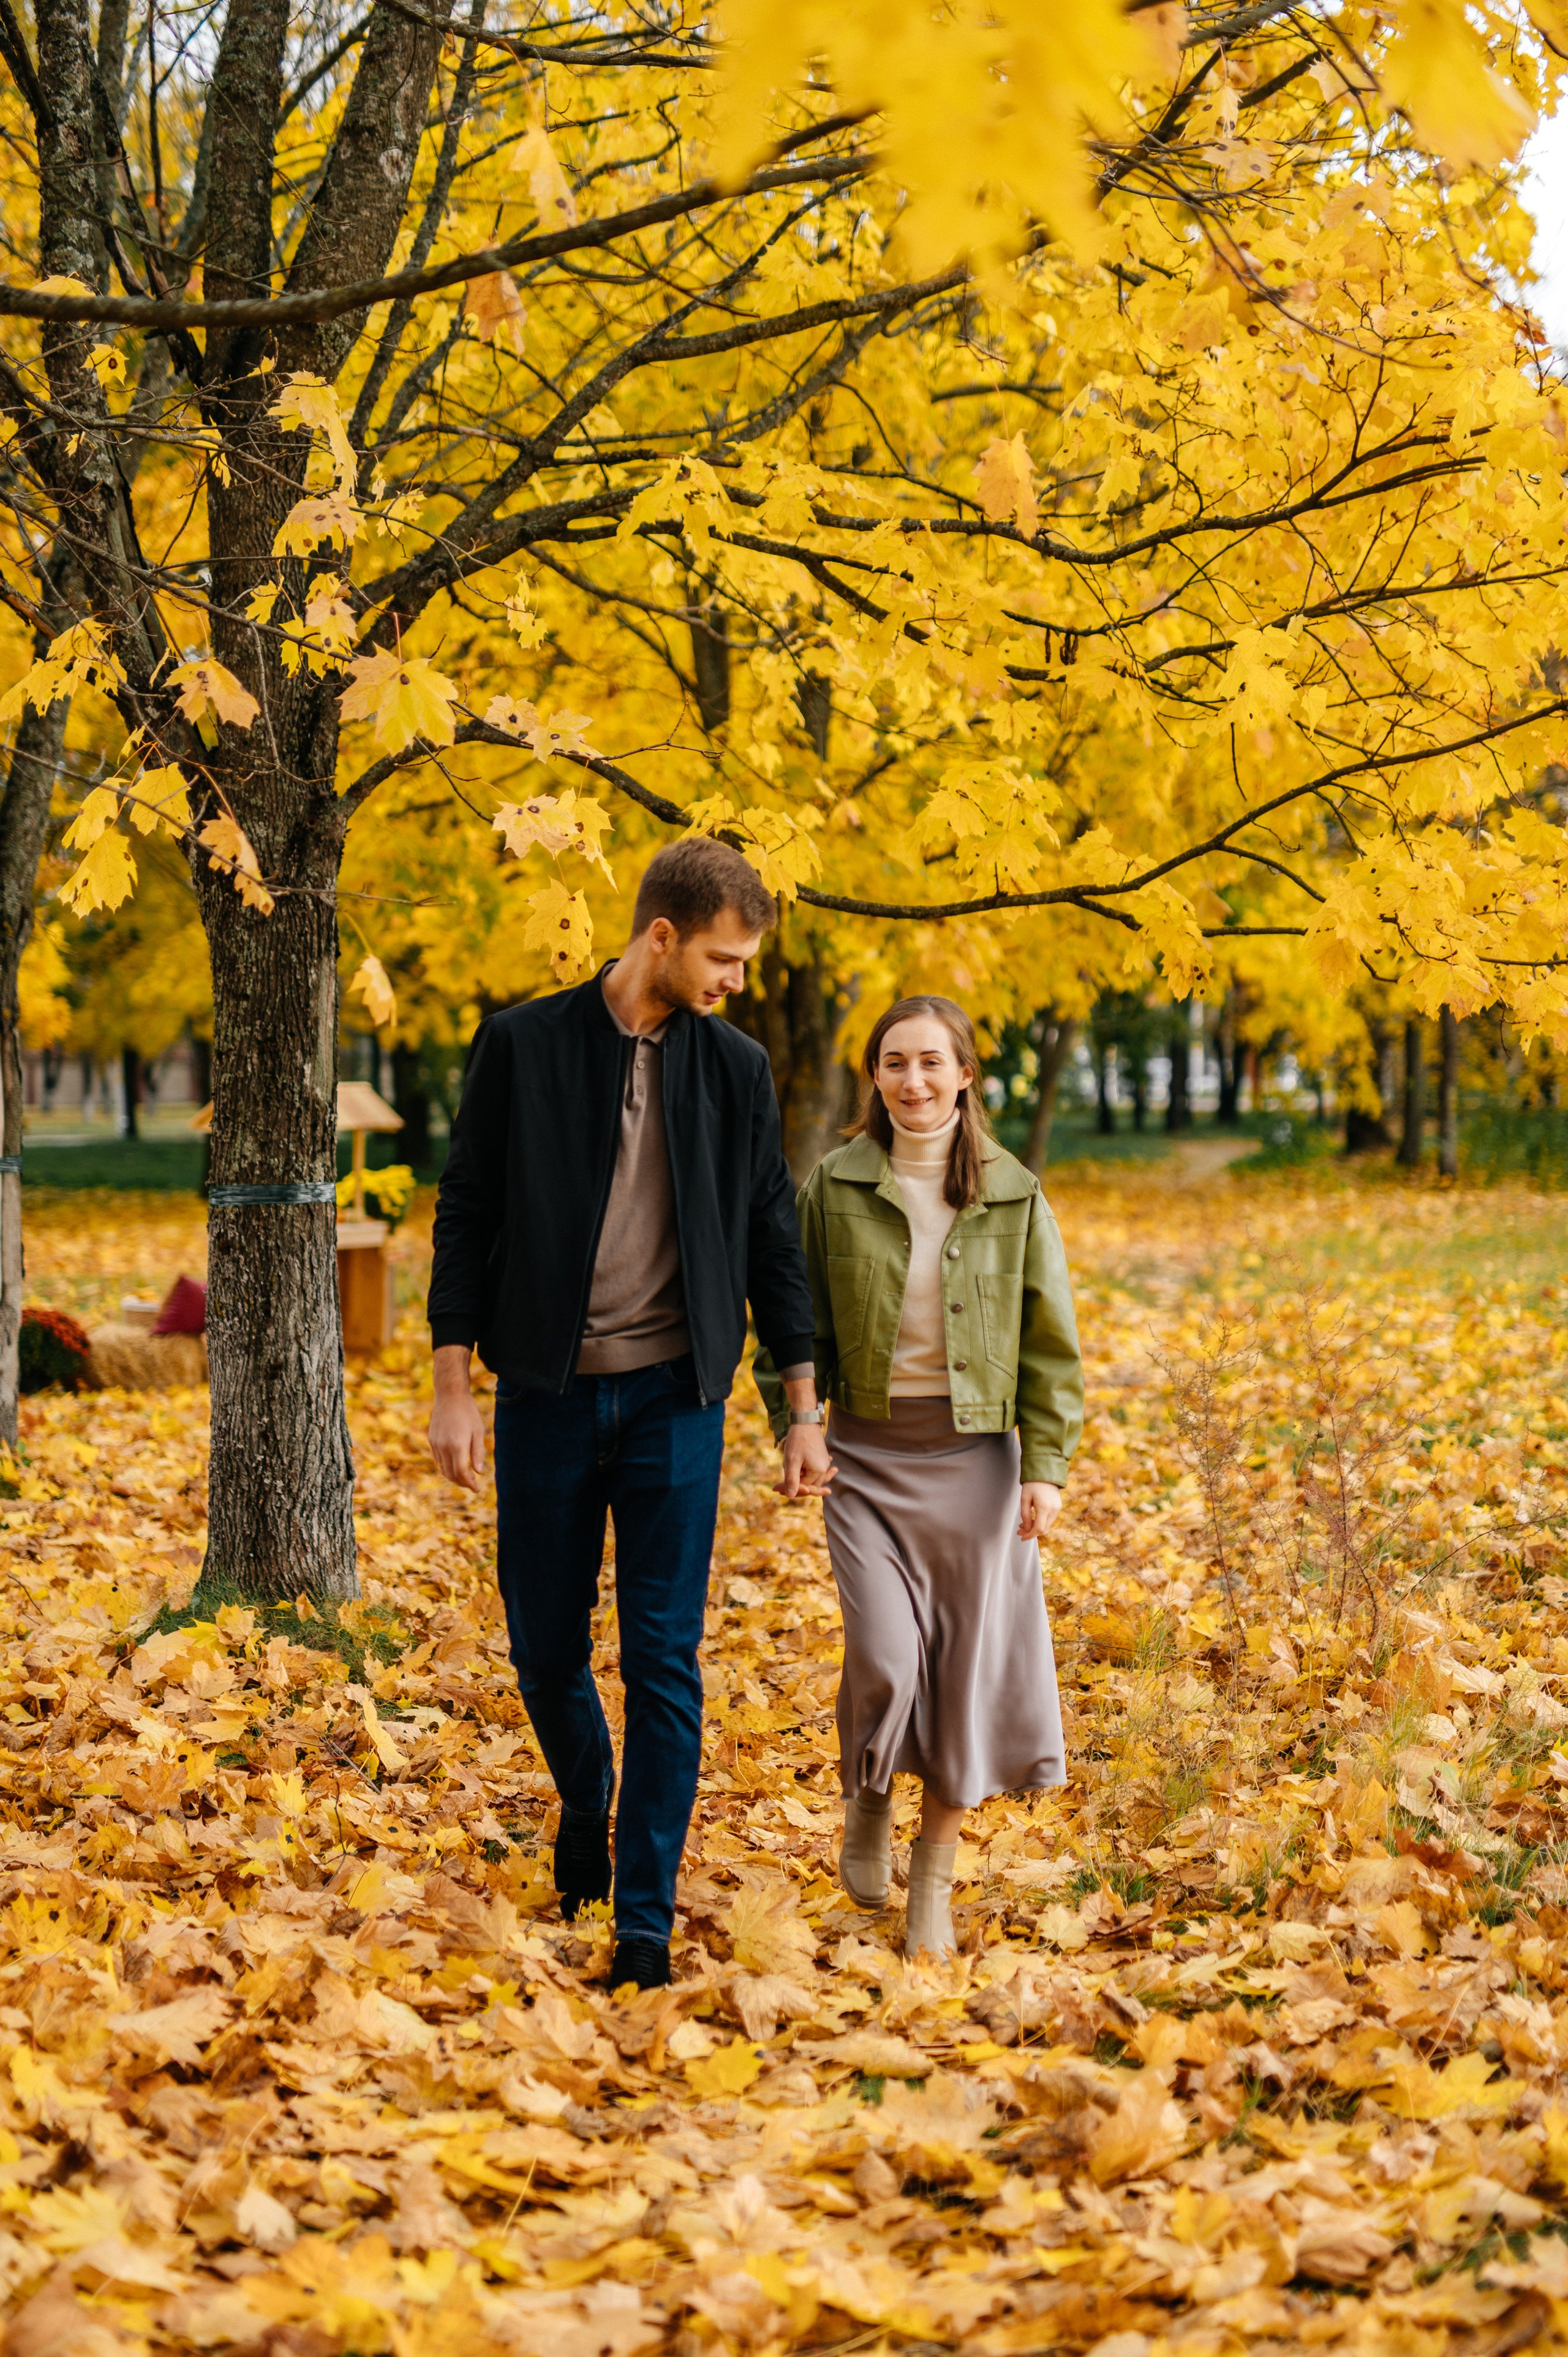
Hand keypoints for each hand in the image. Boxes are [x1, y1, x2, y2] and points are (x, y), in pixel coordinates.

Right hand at [429, 1346, 486, 1489]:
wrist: (450, 1395)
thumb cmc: (468, 1412)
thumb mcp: (478, 1431)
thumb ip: (477, 1453)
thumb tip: (479, 1472)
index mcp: (457, 1445)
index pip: (461, 1473)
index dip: (469, 1483)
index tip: (476, 1488)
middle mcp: (444, 1447)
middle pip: (450, 1474)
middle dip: (461, 1482)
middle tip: (471, 1484)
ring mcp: (435, 1443)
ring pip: (442, 1468)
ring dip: (453, 1476)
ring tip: (464, 1477)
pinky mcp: (431, 1439)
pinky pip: (437, 1459)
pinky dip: (445, 1466)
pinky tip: (454, 1465)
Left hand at [775, 1422, 834, 1497]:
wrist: (806, 1420)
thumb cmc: (798, 1439)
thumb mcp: (792, 1460)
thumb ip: (792, 1479)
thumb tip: (790, 1496)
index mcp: (818, 1472)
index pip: (802, 1488)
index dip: (788, 1488)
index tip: (774, 1488)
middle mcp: (824, 1469)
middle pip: (807, 1485)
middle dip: (792, 1484)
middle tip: (775, 1488)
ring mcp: (824, 1463)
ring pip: (810, 1478)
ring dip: (799, 1479)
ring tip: (787, 1486)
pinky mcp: (821, 1458)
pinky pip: (815, 1470)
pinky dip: (809, 1473)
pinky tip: (806, 1475)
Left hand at [1018, 1482, 1061, 1542]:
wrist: (1045, 1472)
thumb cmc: (1032, 1484)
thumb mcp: (1024, 1499)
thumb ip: (1025, 1515)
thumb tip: (1027, 1529)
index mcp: (1044, 1507)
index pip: (1039, 1529)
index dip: (1030, 1535)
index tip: (1021, 1537)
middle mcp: (1053, 1510)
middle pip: (1044, 1529)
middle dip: (1031, 1532)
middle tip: (1020, 1530)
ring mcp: (1057, 1508)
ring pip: (1047, 1525)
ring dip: (1036, 1527)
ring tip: (1024, 1524)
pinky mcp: (1058, 1506)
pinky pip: (1050, 1519)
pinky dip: (1041, 1521)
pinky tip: (1032, 1519)